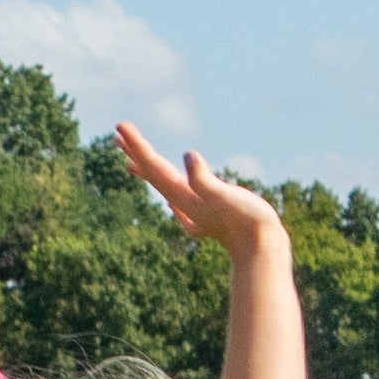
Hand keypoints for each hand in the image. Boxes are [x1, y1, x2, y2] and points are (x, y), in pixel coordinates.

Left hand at [116, 124, 287, 258]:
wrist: (262, 251)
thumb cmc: (246, 221)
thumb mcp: (225, 196)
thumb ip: (204, 179)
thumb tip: (188, 155)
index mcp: (184, 194)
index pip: (153, 165)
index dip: (137, 145)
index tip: (120, 126)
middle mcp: (184, 202)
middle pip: (153, 174)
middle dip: (136, 152)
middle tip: (117, 134)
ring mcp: (195, 212)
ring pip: (165, 187)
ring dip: (149, 172)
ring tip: (131, 163)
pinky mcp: (208, 219)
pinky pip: (182, 205)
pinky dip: (173, 197)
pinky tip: (171, 204)